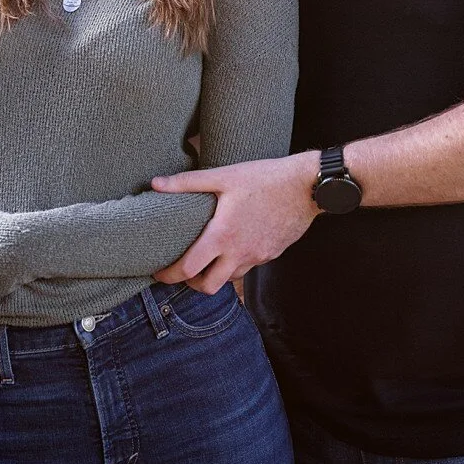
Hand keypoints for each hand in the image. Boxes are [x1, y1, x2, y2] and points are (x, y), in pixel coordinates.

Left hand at [151, 152, 321, 292]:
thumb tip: (156, 184)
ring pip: (229, 279)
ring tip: (204, 259)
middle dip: (190, 284)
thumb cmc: (265, 179)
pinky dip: (233, 265)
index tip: (158, 273)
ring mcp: (258, 257)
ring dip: (213, 275)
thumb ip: (187, 183)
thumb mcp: (224, 176)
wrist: (307, 187)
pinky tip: (231, 247)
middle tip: (181, 272)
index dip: (169, 276)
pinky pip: (247, 268)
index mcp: (222, 236)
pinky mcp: (271, 254)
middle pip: (208, 287)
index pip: (189, 269)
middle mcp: (239, 253)